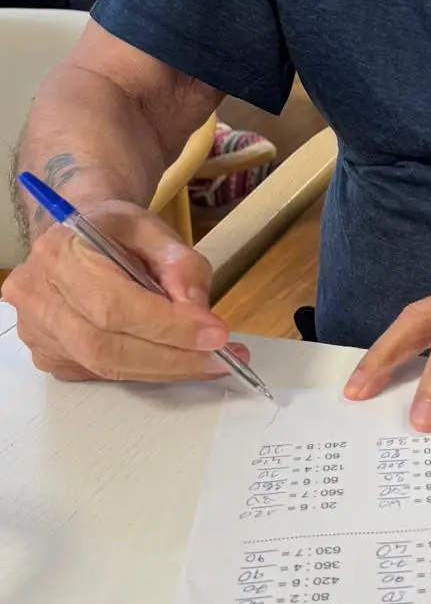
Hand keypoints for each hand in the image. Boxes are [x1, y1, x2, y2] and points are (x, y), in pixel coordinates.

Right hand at [2, 200, 246, 382]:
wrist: (76, 235)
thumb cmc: (114, 231)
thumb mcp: (154, 230)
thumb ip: (180, 265)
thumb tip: (198, 314)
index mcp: (60, 251)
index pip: (114, 305)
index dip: (168, 327)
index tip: (217, 335)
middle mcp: (37, 294)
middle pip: (106, 347)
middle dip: (172, 358)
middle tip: (220, 358)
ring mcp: (37, 331)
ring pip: (105, 367)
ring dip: (164, 369)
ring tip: (209, 362)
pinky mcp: (49, 355)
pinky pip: (101, 374)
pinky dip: (145, 370)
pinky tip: (175, 358)